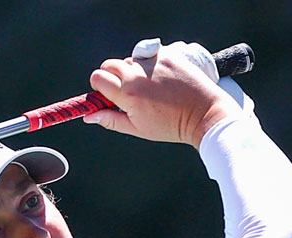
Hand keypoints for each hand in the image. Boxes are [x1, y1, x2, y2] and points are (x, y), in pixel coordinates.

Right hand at [85, 43, 239, 146]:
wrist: (203, 114)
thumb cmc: (171, 126)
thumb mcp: (138, 129)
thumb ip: (111, 120)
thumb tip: (88, 115)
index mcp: (128, 95)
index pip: (98, 77)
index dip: (100, 86)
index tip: (108, 93)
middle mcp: (138, 75)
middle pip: (110, 64)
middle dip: (113, 76)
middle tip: (128, 90)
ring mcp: (153, 62)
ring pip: (130, 60)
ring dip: (134, 70)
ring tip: (152, 87)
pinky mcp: (166, 54)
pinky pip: (148, 54)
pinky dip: (151, 64)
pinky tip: (163, 79)